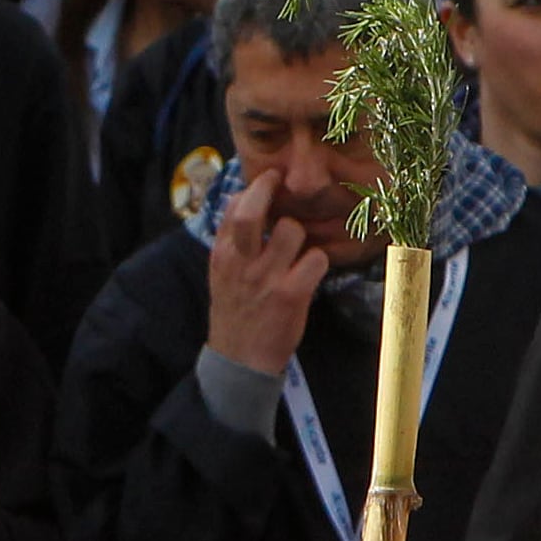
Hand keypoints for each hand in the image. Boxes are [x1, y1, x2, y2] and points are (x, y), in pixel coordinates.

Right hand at [206, 170, 328, 376]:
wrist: (240, 359)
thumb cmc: (236, 312)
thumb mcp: (222, 275)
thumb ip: (232, 242)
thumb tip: (243, 200)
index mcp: (222, 256)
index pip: (233, 209)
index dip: (253, 188)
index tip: (269, 180)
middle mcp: (241, 263)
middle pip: (252, 211)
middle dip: (268, 190)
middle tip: (281, 183)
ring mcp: (266, 278)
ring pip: (291, 230)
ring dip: (300, 236)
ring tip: (297, 249)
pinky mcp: (291, 294)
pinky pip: (316, 258)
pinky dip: (318, 262)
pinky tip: (310, 273)